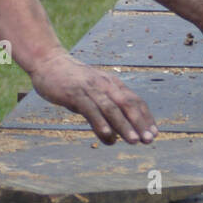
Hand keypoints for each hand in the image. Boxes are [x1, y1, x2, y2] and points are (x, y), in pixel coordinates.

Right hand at [29, 52, 158, 144]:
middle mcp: (105, 85)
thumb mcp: (92, 95)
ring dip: (124, 125)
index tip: (154, 133)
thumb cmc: (72, 82)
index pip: (135, 101)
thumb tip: (113, 138)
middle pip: (127, 104)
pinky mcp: (75, 94)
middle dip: (140, 123)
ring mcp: (90, 88)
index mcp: (112, 84)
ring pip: (111, 108)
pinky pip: (90, 109)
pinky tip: (108, 135)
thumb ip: (104, 114)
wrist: (48, 62)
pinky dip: (100, 122)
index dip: (146, 117)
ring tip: (134, 141)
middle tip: (149, 140)